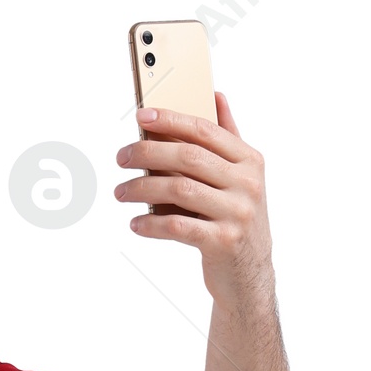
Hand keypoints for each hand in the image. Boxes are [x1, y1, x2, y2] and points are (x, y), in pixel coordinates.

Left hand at [114, 92, 272, 303]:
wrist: (250, 274)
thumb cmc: (236, 218)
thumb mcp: (240, 176)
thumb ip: (228, 137)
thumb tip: (216, 96)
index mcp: (249, 160)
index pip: (204, 131)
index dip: (171, 120)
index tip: (142, 116)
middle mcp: (247, 183)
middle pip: (188, 157)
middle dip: (148, 153)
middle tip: (121, 157)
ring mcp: (237, 213)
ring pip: (179, 189)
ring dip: (142, 189)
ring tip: (121, 192)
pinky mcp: (223, 242)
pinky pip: (178, 226)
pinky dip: (152, 224)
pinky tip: (135, 223)